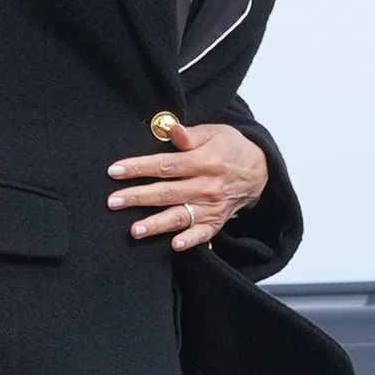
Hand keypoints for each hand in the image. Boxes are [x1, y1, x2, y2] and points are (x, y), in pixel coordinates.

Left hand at [109, 120, 267, 252]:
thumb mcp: (214, 133)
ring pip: (180, 216)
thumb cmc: (231, 148)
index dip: (139, 168)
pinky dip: (191, 241)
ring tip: (135, 230)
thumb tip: (171, 129)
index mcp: (204, 161)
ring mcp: (211, 206)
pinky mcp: (216, 221)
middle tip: (112, 202)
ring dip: (157, 224)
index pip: (165, 166)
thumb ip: (189, 135)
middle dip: (138, 198)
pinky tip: (175, 245)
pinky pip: (203, 234)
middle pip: (167, 193)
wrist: (261, 170)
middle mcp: (207, 186)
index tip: (114, 171)